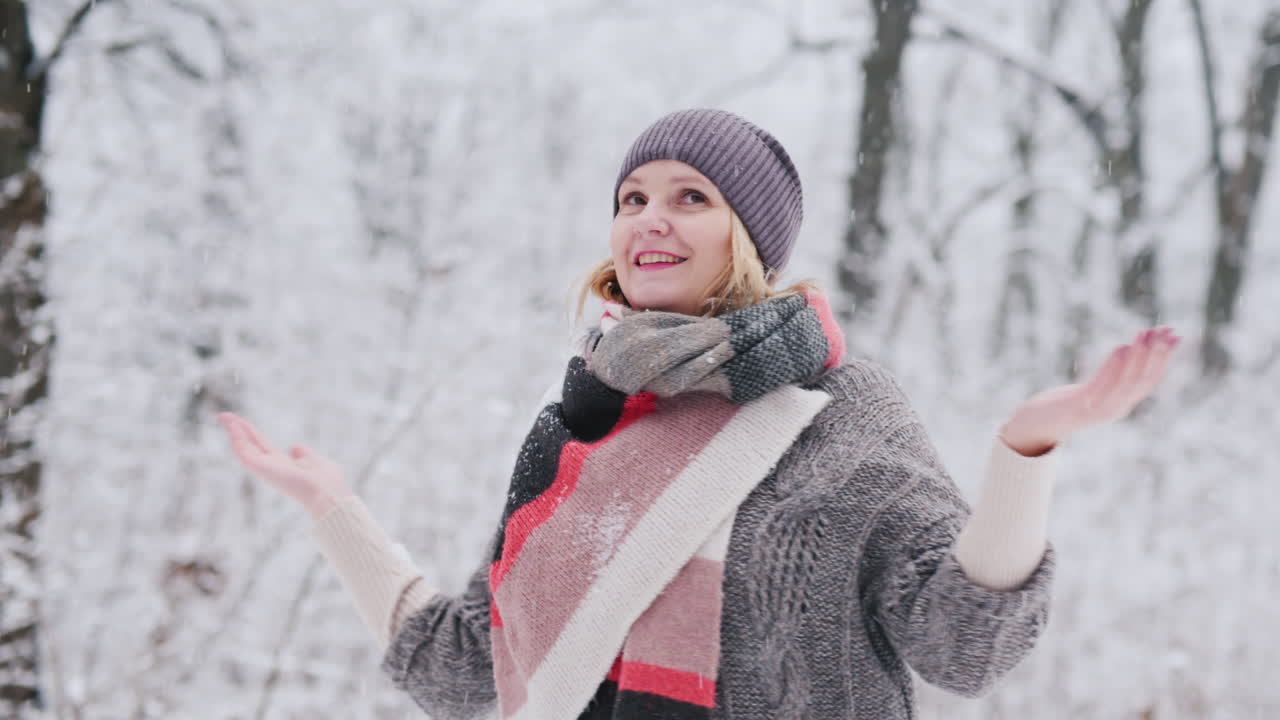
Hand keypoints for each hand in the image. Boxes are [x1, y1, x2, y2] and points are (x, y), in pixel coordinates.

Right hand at [216, 412, 353, 516]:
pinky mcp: (262, 469)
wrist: (327, 492)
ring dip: (234, 432)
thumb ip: (304, 454)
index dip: (251, 433)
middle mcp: (270, 466)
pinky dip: (237, 440)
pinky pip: (245, 453)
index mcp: (281, 464)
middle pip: (249, 444)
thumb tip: (295, 447)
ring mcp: (265, 468)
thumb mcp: (315, 461)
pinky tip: (233, 428)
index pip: (262, 445)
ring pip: (244, 447)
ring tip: (224, 417)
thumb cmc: (326, 481)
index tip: (240, 422)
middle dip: (237, 429)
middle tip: (223, 416)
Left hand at [1000, 327, 1180, 455]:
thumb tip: (1131, 350)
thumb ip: (1114, 375)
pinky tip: (1120, 348)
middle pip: (1143, 380)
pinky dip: (1114, 367)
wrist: (1038, 423)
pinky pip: (1102, 386)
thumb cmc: (1067, 402)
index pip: (1151, 379)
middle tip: (1164, 330)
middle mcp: (1116, 408)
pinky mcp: (1080, 406)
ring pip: (1126, 382)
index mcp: (1123, 403)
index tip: (1175, 335)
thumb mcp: (1096, 388)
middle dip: (1156, 354)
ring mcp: (1099, 409)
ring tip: (1144, 335)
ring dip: (1138, 357)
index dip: (1165, 358)